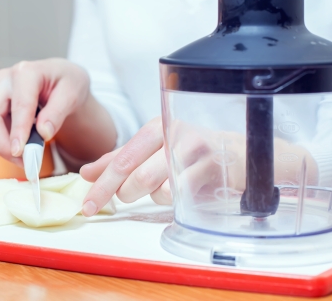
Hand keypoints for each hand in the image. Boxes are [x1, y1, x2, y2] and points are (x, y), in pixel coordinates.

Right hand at [0, 58, 91, 165]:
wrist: (60, 79)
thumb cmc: (67, 83)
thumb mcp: (73, 94)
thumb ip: (58, 112)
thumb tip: (43, 133)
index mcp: (26, 72)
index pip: (19, 105)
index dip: (18, 131)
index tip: (20, 153)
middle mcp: (5, 79)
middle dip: (2, 142)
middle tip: (21, 162)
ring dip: (3, 145)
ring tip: (26, 159)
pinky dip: (5, 141)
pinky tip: (23, 149)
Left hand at [80, 117, 317, 216]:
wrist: (244, 154)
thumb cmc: (194, 152)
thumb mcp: (155, 149)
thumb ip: (120, 160)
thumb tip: (86, 173)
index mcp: (155, 126)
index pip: (119, 158)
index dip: (100, 184)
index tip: (87, 205)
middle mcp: (172, 133)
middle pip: (133, 172)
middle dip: (123, 193)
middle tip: (124, 199)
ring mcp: (194, 149)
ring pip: (155, 186)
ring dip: (152, 197)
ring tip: (163, 190)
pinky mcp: (212, 167)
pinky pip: (180, 194)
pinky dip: (173, 200)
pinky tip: (181, 192)